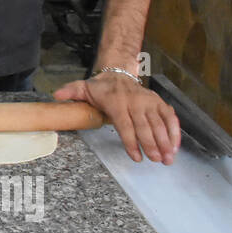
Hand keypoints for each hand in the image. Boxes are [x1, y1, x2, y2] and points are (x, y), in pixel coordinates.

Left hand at [53, 72, 180, 163]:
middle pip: (145, 126)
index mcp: (116, 102)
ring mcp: (149, 102)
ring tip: (168, 158)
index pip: (125, 125)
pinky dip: (175, 131)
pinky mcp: (159, 102)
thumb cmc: (100, 87)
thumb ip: (70, 92)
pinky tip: (175, 146)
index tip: (136, 157)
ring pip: (159, 123)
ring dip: (166, 141)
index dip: (131, 141)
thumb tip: (56, 95)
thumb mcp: (82, 87)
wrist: (118, 72)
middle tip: (157, 160)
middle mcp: (135, 102)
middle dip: (152, 144)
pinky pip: (170, 117)